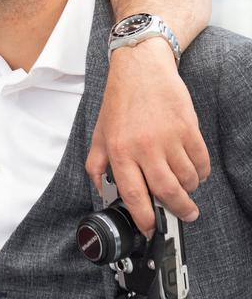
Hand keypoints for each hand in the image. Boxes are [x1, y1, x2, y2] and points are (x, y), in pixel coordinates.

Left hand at [85, 38, 209, 234]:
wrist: (141, 69)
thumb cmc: (120, 102)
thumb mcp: (99, 133)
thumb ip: (97, 164)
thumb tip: (101, 191)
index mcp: (119, 152)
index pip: (134, 196)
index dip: (144, 219)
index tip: (151, 229)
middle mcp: (144, 148)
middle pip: (167, 193)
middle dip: (178, 211)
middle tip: (184, 215)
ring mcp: (168, 139)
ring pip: (187, 180)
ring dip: (189, 189)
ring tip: (185, 187)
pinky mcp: (188, 129)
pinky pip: (201, 162)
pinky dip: (201, 172)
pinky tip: (194, 170)